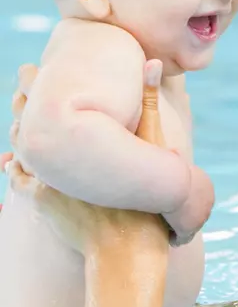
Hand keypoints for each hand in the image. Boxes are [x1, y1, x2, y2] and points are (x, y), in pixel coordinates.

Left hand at [2, 60, 168, 254]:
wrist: (126, 246)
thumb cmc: (145, 193)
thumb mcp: (154, 143)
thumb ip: (149, 102)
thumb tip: (152, 61)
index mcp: (76, 136)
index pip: (45, 100)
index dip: (34, 83)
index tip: (28, 69)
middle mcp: (53, 154)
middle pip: (28, 119)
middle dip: (23, 100)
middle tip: (20, 82)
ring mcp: (44, 179)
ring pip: (21, 147)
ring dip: (18, 130)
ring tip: (17, 118)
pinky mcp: (41, 201)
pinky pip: (18, 179)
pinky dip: (13, 167)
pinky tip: (9, 161)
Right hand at [162, 163, 214, 246]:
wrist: (172, 183)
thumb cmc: (171, 169)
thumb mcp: (175, 158)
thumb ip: (176, 156)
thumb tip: (174, 152)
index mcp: (206, 186)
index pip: (201, 197)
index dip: (190, 201)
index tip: (178, 204)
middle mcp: (208, 202)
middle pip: (199, 212)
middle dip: (189, 216)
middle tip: (175, 219)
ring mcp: (200, 218)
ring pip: (192, 226)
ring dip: (183, 229)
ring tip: (171, 231)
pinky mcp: (190, 229)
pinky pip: (183, 238)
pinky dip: (177, 240)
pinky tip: (171, 240)